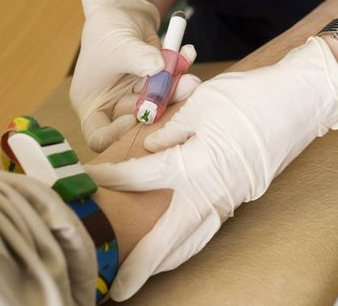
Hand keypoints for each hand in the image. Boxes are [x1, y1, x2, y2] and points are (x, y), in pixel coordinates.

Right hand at [70, 0, 199, 151]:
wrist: (122, 8)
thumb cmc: (106, 27)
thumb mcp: (117, 42)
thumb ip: (138, 58)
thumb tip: (160, 68)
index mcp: (92, 103)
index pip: (98, 137)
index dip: (116, 135)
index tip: (134, 117)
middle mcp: (113, 105)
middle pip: (136, 121)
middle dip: (160, 106)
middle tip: (182, 87)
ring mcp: (135, 96)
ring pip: (159, 106)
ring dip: (177, 91)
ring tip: (190, 77)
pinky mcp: (154, 85)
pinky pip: (170, 87)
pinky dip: (181, 72)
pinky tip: (186, 53)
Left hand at [85, 36, 337, 300]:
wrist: (295, 103)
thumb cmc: (245, 99)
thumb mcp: (200, 107)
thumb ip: (170, 132)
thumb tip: (151, 148)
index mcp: (195, 166)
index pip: (142, 177)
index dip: (112, 179)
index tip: (89, 183)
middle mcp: (211, 191)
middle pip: (171, 238)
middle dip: (143, 265)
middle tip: (120, 289)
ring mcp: (228, 198)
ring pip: (194, 239)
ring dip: (168, 259)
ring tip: (143, 272)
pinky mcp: (239, 195)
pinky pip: (209, 225)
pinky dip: (189, 239)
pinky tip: (179, 240)